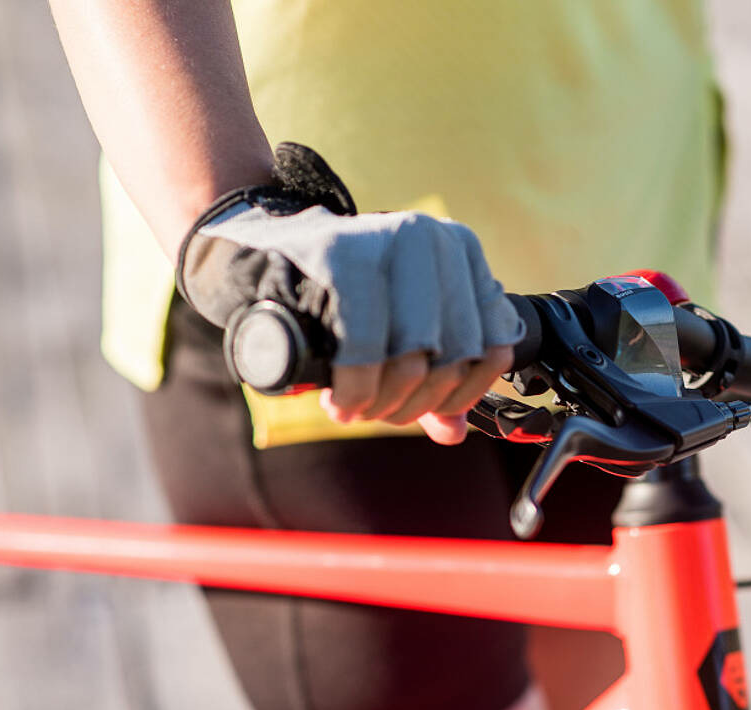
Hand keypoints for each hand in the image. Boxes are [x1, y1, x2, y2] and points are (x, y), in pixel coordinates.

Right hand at [177, 143, 522, 443]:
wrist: (255, 248)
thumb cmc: (337, 295)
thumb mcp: (396, 329)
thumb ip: (434, 375)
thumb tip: (455, 431)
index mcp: (460, 250)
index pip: (495, 345)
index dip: (463, 393)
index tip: (430, 410)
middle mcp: (432, 238)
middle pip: (454, 357)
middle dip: (416, 403)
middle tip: (380, 413)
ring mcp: (388, 243)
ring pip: (415, 360)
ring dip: (384, 404)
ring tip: (356, 408)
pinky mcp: (343, 261)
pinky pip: (366, 352)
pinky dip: (355, 392)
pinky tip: (341, 402)